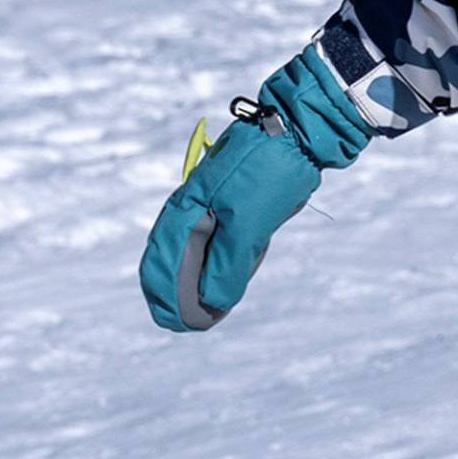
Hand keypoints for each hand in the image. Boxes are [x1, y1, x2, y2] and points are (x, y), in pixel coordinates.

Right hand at [139, 45, 367, 332]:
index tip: (175, 323)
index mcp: (186, 209)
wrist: (295, 134)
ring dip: (194, 281)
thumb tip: (211, 302)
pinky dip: (215, 265)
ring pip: (194, 251)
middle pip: (174, 257)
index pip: (162, 258)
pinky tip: (223, 283)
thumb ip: (227, 262)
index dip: (165, 293)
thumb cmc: (267, 173)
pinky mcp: (234, 205)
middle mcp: (193, 208)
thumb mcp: (247, 221)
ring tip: (200, 313)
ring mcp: (212, 206)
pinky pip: (216, 242)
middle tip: (185, 324)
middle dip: (176, 292)